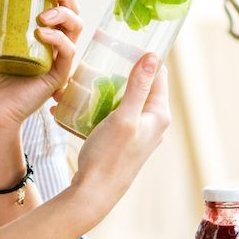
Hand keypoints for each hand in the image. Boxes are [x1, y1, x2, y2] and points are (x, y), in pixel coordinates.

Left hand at [0, 0, 82, 146]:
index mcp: (36, 34)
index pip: (57, 5)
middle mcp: (50, 45)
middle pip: (72, 12)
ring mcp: (54, 60)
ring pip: (76, 29)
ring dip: (64, 14)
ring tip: (42, 15)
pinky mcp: (56, 77)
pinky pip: (68, 53)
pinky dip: (59, 39)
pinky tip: (41, 34)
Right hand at [65, 53, 170, 222]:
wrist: (94, 193)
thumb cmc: (109, 157)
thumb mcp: (124, 117)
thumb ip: (138, 87)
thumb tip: (153, 56)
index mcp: (159, 114)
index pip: (157, 75)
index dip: (142, 58)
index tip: (121, 45)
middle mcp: (153, 123)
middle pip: (139, 86)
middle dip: (118, 72)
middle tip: (96, 61)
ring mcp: (138, 132)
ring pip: (124, 100)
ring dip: (105, 89)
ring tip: (82, 80)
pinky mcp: (123, 140)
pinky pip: (114, 115)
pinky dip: (99, 106)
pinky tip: (80, 103)